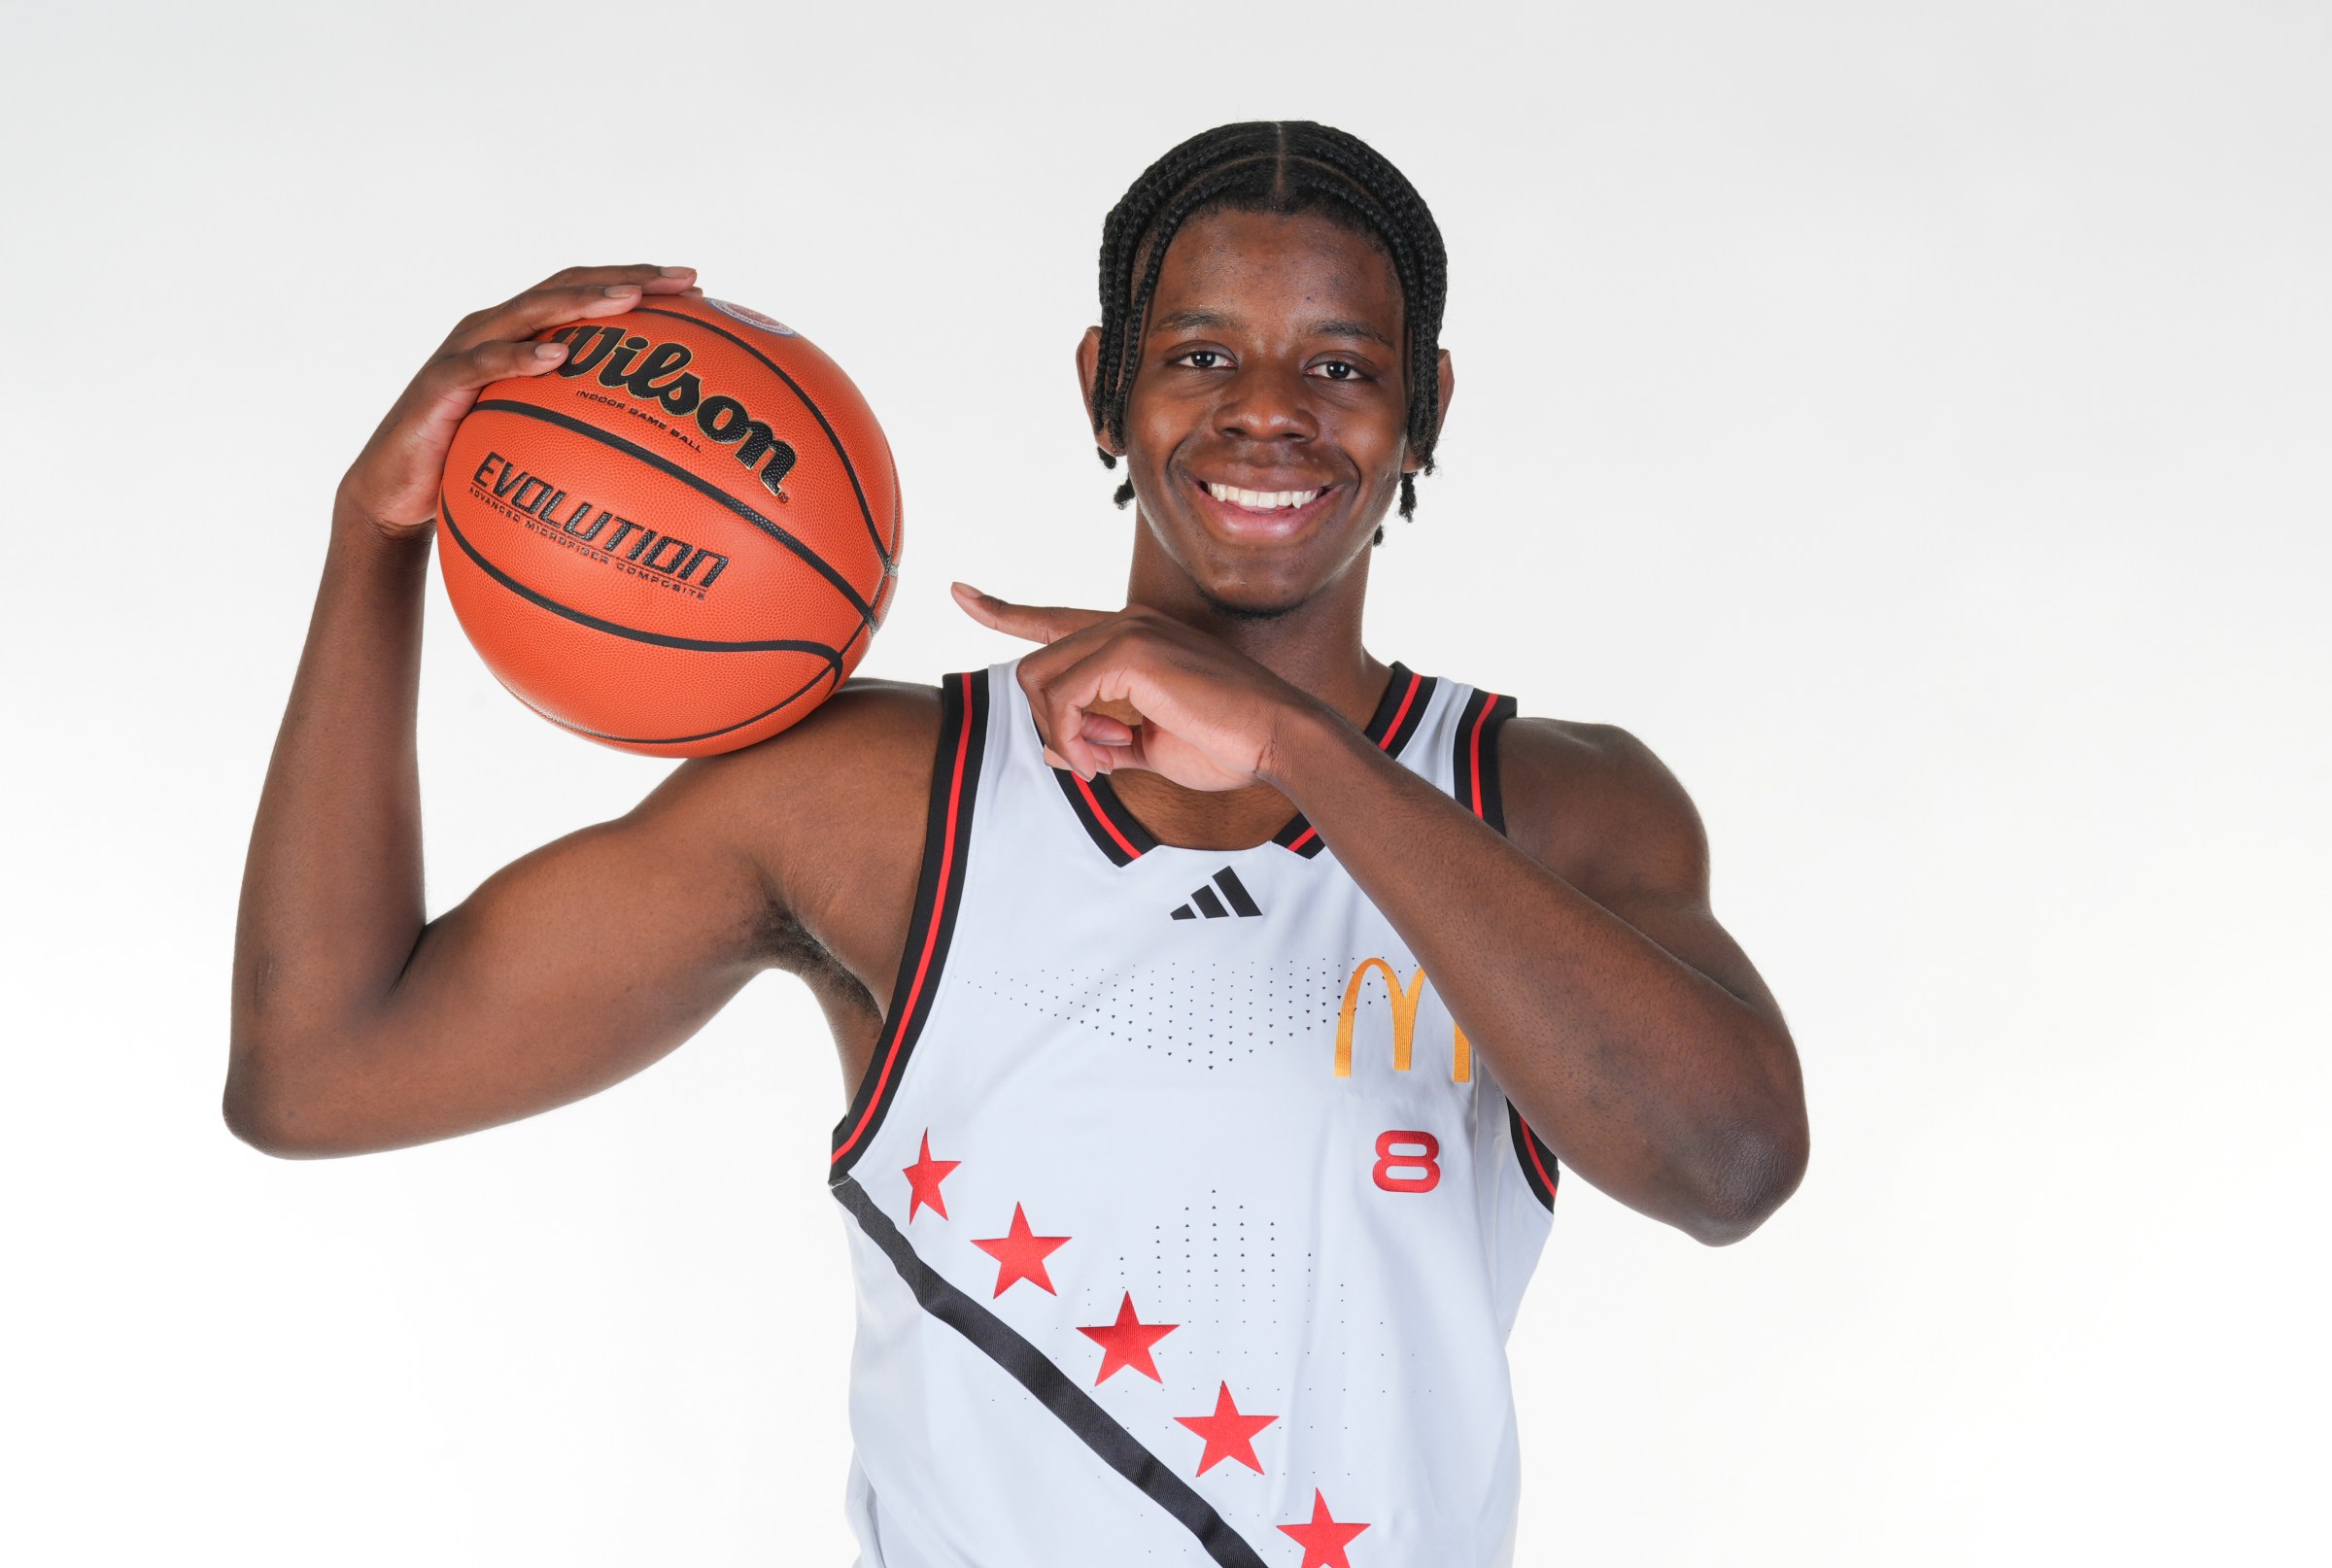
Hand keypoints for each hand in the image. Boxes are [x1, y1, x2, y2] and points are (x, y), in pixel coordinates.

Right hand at [335, 263, 702, 539]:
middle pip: (566, 286)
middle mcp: (493, 329)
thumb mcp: (537, 442)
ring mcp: (464, 351)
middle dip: (627, 278)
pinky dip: (520, 357)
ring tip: (630, 300)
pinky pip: (483, 365)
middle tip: (684, 279)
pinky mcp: (439, 384)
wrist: (395, 493)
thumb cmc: (471, 465)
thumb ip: (581, 425)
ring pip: (529, 312)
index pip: (585, 293)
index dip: (638, 281)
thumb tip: (658, 447)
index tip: (698, 285)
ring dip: (582, 302)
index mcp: (520, 335)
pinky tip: (559, 356)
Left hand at [953, 584, 1314, 791]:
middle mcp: (1126, 622)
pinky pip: (1064, 697)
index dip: (1003, 610)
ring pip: (1040, 679)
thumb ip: (1102, 742)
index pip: (1054, 619)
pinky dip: (1073, 737)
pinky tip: (1104, 757)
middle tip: (1094, 762)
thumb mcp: (1151, 748)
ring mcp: (1128, 630)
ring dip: (1061, 733)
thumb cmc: (1227, 743)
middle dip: (1051, 724)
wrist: (1278, 738)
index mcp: (1134, 637)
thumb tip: (1054, 750)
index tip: (961, 594)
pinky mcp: (1130, 652)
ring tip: (1101, 762)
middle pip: (1037, 667)